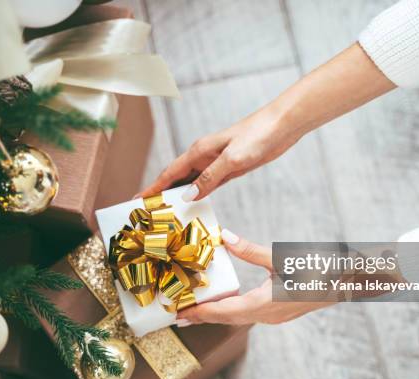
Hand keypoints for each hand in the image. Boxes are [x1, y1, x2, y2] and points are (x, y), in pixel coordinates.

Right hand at [137, 108, 299, 201]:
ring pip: (191, 183)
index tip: (137, 200)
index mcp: (199, 151)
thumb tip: (188, 195)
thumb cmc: (257, 135)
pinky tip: (193, 203)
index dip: (153, 188)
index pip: (169, 174)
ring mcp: (216, 163)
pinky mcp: (229, 169)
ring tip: (166, 212)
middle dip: (161, 194)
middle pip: (176, 179)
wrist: (281, 126)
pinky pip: (207, 185)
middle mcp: (203, 157)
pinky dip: (198, 194)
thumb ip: (209, 177)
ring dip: (179, 196)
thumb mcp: (232, 159)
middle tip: (147, 211)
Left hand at [174, 230, 330, 325]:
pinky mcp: (279, 312)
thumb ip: (250, 250)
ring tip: (196, 309)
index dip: (200, 312)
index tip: (180, 314)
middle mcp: (267, 315)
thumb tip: (225, 238)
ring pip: (237, 318)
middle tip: (179, 314)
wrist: (347, 281)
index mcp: (264, 304)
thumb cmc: (319, 269)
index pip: (224, 311)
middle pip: (227, 318)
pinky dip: (231, 311)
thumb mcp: (282, 257)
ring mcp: (274, 316)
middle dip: (202, 317)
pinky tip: (226, 303)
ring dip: (216, 314)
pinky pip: (248, 315)